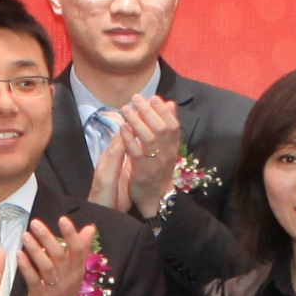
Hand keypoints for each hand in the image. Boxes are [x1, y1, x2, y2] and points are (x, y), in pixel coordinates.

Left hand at [19, 216, 96, 295]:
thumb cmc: (64, 290)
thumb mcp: (76, 271)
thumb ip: (81, 248)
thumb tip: (90, 228)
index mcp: (77, 270)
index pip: (77, 250)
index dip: (71, 234)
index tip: (63, 219)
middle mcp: (68, 278)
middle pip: (59, 256)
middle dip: (47, 238)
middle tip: (35, 223)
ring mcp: (54, 288)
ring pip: (46, 267)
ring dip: (35, 250)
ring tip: (25, 235)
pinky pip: (33, 279)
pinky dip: (26, 266)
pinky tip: (19, 254)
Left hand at [113, 94, 184, 216]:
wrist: (154, 197)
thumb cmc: (158, 168)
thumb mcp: (167, 147)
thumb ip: (167, 126)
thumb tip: (170, 103)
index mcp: (173, 147)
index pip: (173, 125)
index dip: (164, 111)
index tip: (154, 97)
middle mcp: (167, 153)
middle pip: (161, 128)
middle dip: (148, 111)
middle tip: (136, 98)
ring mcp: (155, 162)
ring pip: (148, 138)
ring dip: (137, 121)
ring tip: (126, 109)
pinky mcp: (142, 171)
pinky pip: (136, 152)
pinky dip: (129, 139)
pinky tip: (122, 128)